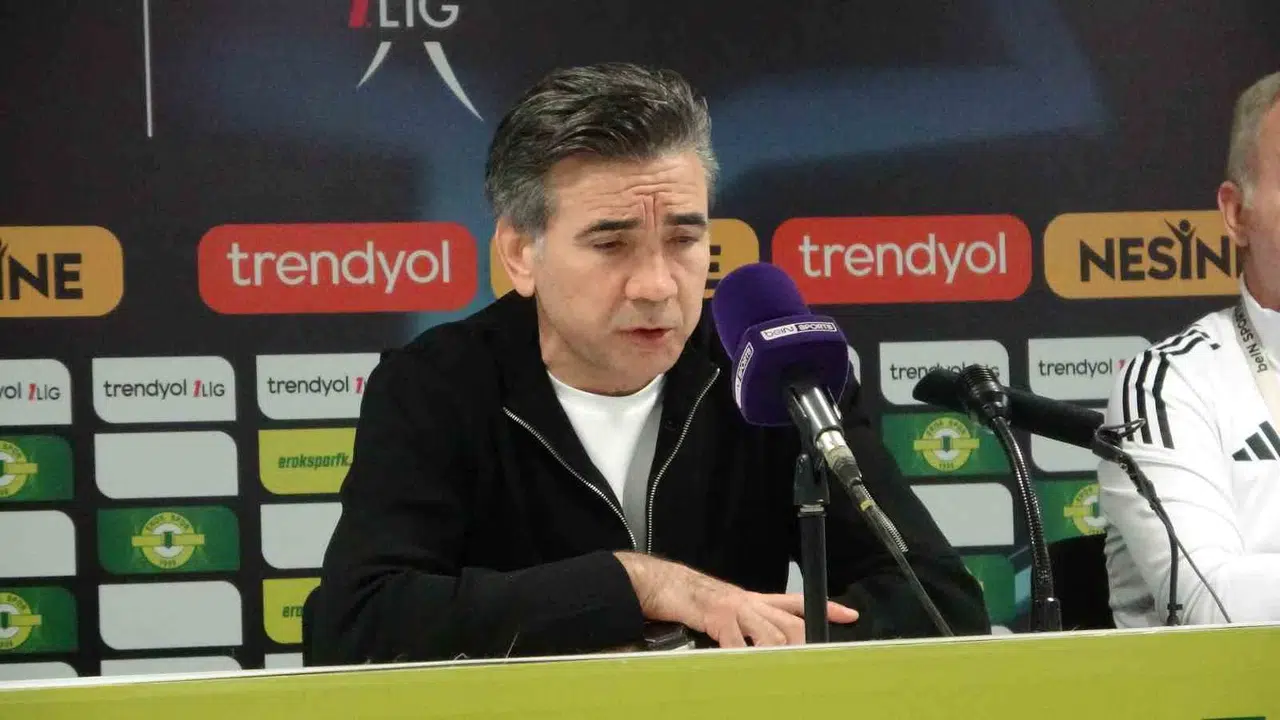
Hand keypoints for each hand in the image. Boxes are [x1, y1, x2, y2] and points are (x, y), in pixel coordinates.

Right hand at [614, 552, 857, 647]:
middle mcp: (752, 603)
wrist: (668, 587)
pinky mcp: (718, 618)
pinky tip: (743, 668)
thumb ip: (750, 626)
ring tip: (785, 672)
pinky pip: (736, 644)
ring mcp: (736, 609)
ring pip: (770, 635)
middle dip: (805, 644)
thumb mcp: (731, 611)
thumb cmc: (698, 603)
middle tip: (815, 663)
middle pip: (791, 625)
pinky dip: (742, 658)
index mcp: (758, 601)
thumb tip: (769, 650)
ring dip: (778, 656)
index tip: (850, 615)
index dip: (826, 607)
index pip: (798, 603)